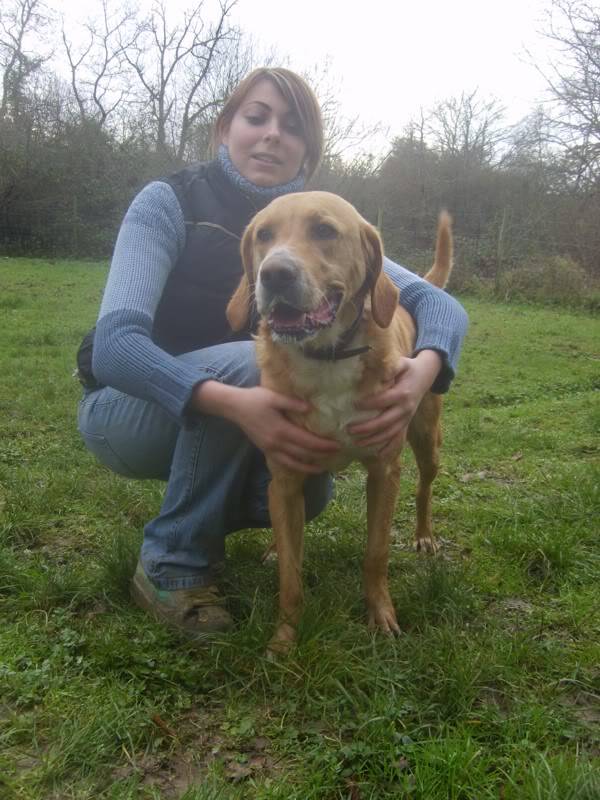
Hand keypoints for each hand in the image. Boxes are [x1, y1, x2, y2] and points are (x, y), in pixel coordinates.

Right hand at [192, 382, 339, 473]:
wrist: (234, 407)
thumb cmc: (255, 399)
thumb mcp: (274, 397)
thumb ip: (292, 403)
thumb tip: (310, 408)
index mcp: (281, 430)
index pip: (307, 441)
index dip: (323, 445)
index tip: (337, 445)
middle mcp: (276, 443)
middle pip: (303, 453)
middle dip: (321, 455)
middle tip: (336, 454)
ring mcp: (270, 449)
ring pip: (293, 463)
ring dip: (309, 466)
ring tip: (323, 467)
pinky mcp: (266, 450)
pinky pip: (283, 463)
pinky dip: (295, 467)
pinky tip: (303, 466)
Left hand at [348, 350, 442, 458]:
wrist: (426, 376)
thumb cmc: (408, 368)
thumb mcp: (401, 363)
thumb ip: (390, 367)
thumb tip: (378, 371)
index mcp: (402, 394)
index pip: (383, 401)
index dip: (369, 404)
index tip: (354, 405)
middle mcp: (405, 409)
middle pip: (385, 422)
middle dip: (367, 428)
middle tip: (349, 430)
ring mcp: (407, 418)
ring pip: (390, 434)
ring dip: (374, 440)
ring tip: (357, 443)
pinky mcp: (406, 423)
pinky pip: (398, 438)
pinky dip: (388, 448)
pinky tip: (377, 455)